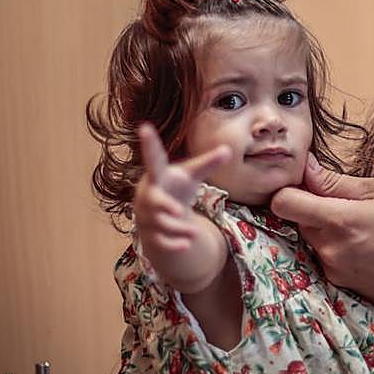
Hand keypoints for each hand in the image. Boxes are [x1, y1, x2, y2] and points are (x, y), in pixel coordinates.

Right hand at [132, 123, 229, 254]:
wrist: (159, 214)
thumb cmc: (176, 187)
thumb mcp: (191, 174)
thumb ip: (208, 163)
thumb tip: (228, 150)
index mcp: (159, 176)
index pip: (153, 159)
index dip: (149, 144)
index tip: (144, 126)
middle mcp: (150, 195)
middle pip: (154, 201)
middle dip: (163, 206)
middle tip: (176, 209)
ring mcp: (148, 215)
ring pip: (161, 224)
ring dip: (178, 229)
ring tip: (194, 233)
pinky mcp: (152, 233)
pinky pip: (160, 240)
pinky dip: (173, 244)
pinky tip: (187, 246)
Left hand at [271, 155, 373, 314]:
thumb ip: (337, 182)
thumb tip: (306, 167)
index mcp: (338, 220)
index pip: (283, 202)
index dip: (288, 189)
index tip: (305, 183)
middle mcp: (327, 248)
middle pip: (295, 219)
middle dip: (311, 208)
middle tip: (344, 204)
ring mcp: (330, 269)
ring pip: (310, 238)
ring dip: (325, 228)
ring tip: (359, 227)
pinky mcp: (337, 282)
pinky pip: (324, 256)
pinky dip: (336, 248)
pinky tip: (364, 247)